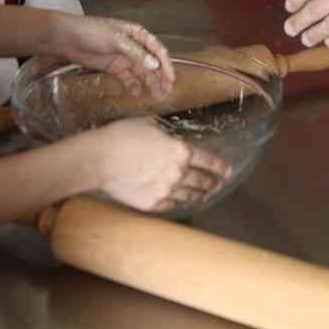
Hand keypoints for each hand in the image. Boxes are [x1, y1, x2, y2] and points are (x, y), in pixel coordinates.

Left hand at [46, 15, 173, 97]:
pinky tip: (136, 94)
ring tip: (155, 96)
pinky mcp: (113, 67)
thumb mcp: (116, 40)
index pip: (157, 50)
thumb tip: (155, 66)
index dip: (165, 65)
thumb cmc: (92, 32)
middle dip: (159, 77)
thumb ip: (136, 53)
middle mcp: (133, 46)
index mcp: (137, 34)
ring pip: (141, 72)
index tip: (170, 79)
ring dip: (148, 83)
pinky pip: (127, 78)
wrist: (67, 38)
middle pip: (151, 63)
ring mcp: (123, 57)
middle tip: (165, 92)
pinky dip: (133, 86)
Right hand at [92, 119, 232, 211]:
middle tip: (218, 184)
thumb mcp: (148, 125)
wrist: (100, 159)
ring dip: (200, 194)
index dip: (220, 167)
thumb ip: (164, 133)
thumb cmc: (122, 136)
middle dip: (213, 182)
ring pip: (190, 195)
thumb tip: (166, 136)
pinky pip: (172, 204)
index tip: (227, 171)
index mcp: (180, 151)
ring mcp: (166, 191)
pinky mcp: (153, 203)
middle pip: (202, 181)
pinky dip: (180, 201)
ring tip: (205, 194)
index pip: (209, 161)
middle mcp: (178, 173)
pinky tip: (183, 200)